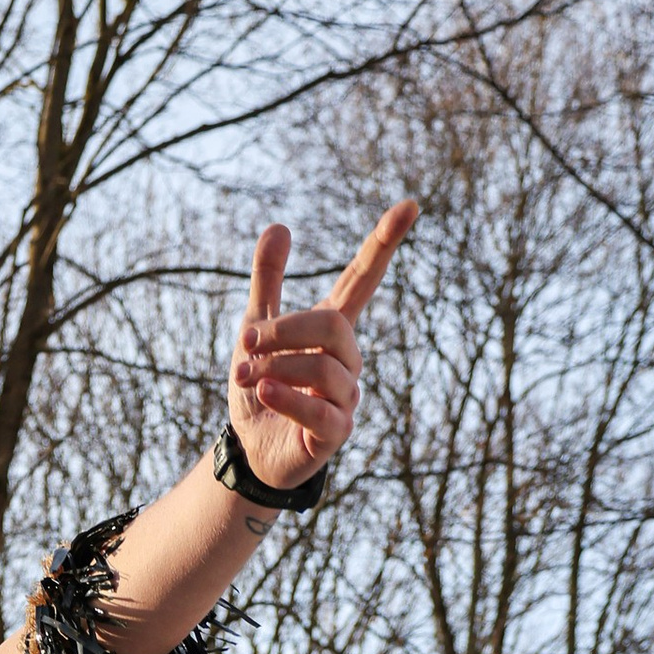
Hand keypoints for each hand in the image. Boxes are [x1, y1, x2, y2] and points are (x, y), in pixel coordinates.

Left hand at [225, 203, 417, 501]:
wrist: (250, 449)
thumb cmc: (259, 387)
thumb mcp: (255, 328)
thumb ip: (268, 280)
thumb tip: (279, 225)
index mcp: (332, 328)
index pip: (364, 278)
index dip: (384, 243)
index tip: (410, 205)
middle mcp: (347, 359)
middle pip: (334, 325)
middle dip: (285, 330)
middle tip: (246, 341)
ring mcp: (347, 397)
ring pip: (324, 367)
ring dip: (276, 367)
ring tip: (244, 375)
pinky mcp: (337, 432)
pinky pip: (320, 410)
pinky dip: (288, 398)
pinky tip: (264, 391)